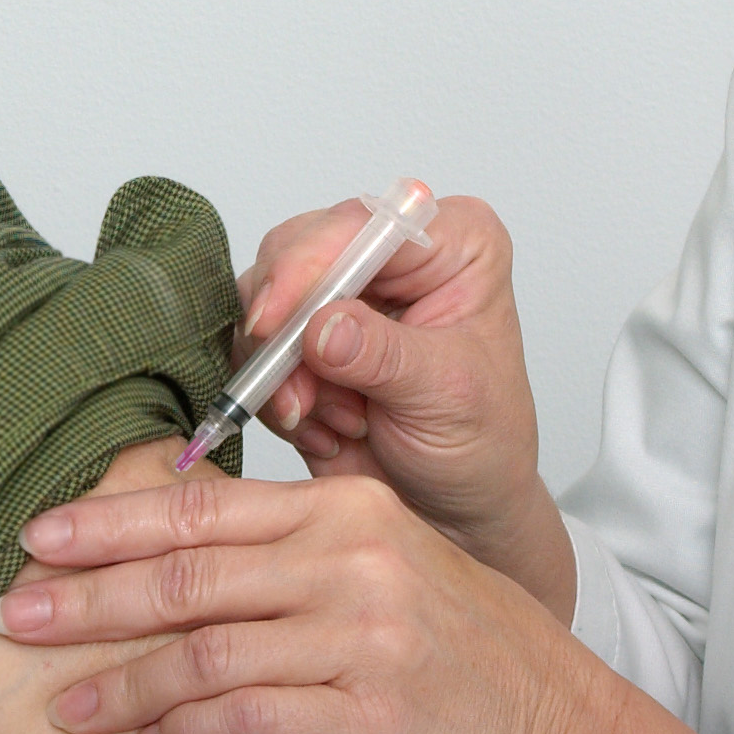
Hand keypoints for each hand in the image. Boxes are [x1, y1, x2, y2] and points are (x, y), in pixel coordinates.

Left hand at [0, 474, 723, 733]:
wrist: (560, 730)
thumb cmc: (464, 649)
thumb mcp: (383, 562)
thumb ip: (291, 545)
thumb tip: (175, 538)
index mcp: (346, 511)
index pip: (202, 507)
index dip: (109, 524)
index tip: (37, 538)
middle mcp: (352, 562)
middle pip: (187, 574)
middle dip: (87, 598)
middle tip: (13, 617)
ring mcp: (365, 638)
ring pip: (206, 651)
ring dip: (123, 684)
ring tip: (65, 709)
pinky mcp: (377, 716)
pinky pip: (253, 722)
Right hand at [240, 195, 571, 615]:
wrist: (455, 510)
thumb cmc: (481, 445)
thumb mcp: (447, 396)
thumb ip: (383, 356)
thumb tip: (321, 327)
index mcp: (451, 243)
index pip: (364, 223)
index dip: (310, 264)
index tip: (276, 320)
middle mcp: (390, 255)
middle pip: (297, 249)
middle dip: (286, 328)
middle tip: (296, 392)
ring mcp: (340, 294)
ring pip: (263, 299)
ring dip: (282, 371)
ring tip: (332, 418)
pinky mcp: (300, 337)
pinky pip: (252, 348)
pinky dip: (274, 395)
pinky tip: (323, 427)